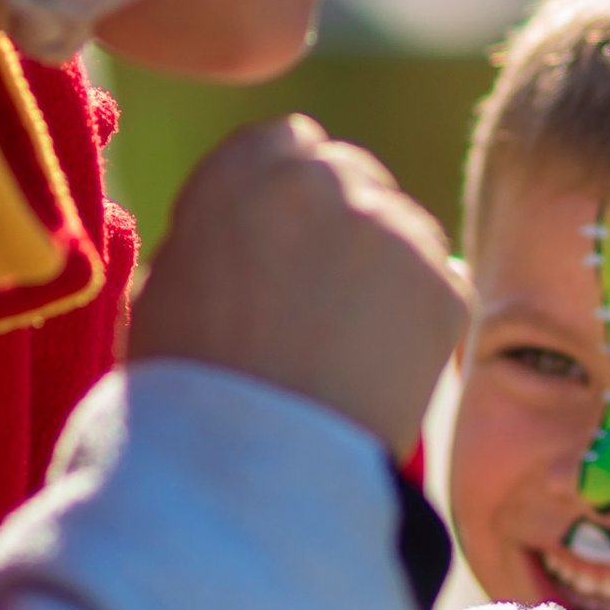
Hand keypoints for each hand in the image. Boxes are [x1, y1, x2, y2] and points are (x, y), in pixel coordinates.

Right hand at [130, 117, 467, 459]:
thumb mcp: (167, 286)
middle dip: (342, 223)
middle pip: (352, 175)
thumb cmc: (189, 390)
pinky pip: (441, 283)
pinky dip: (423, 317)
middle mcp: (321, 179)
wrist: (248, 468)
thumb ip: (216, 233)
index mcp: (242, 168)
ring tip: (348, 344)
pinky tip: (381, 367)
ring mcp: (390, 228)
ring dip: (386, 265)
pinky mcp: (441, 283)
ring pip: (403, 227)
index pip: (287, 142)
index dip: (287, 193)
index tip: (283, 240)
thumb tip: (248, 225)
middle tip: (322, 298)